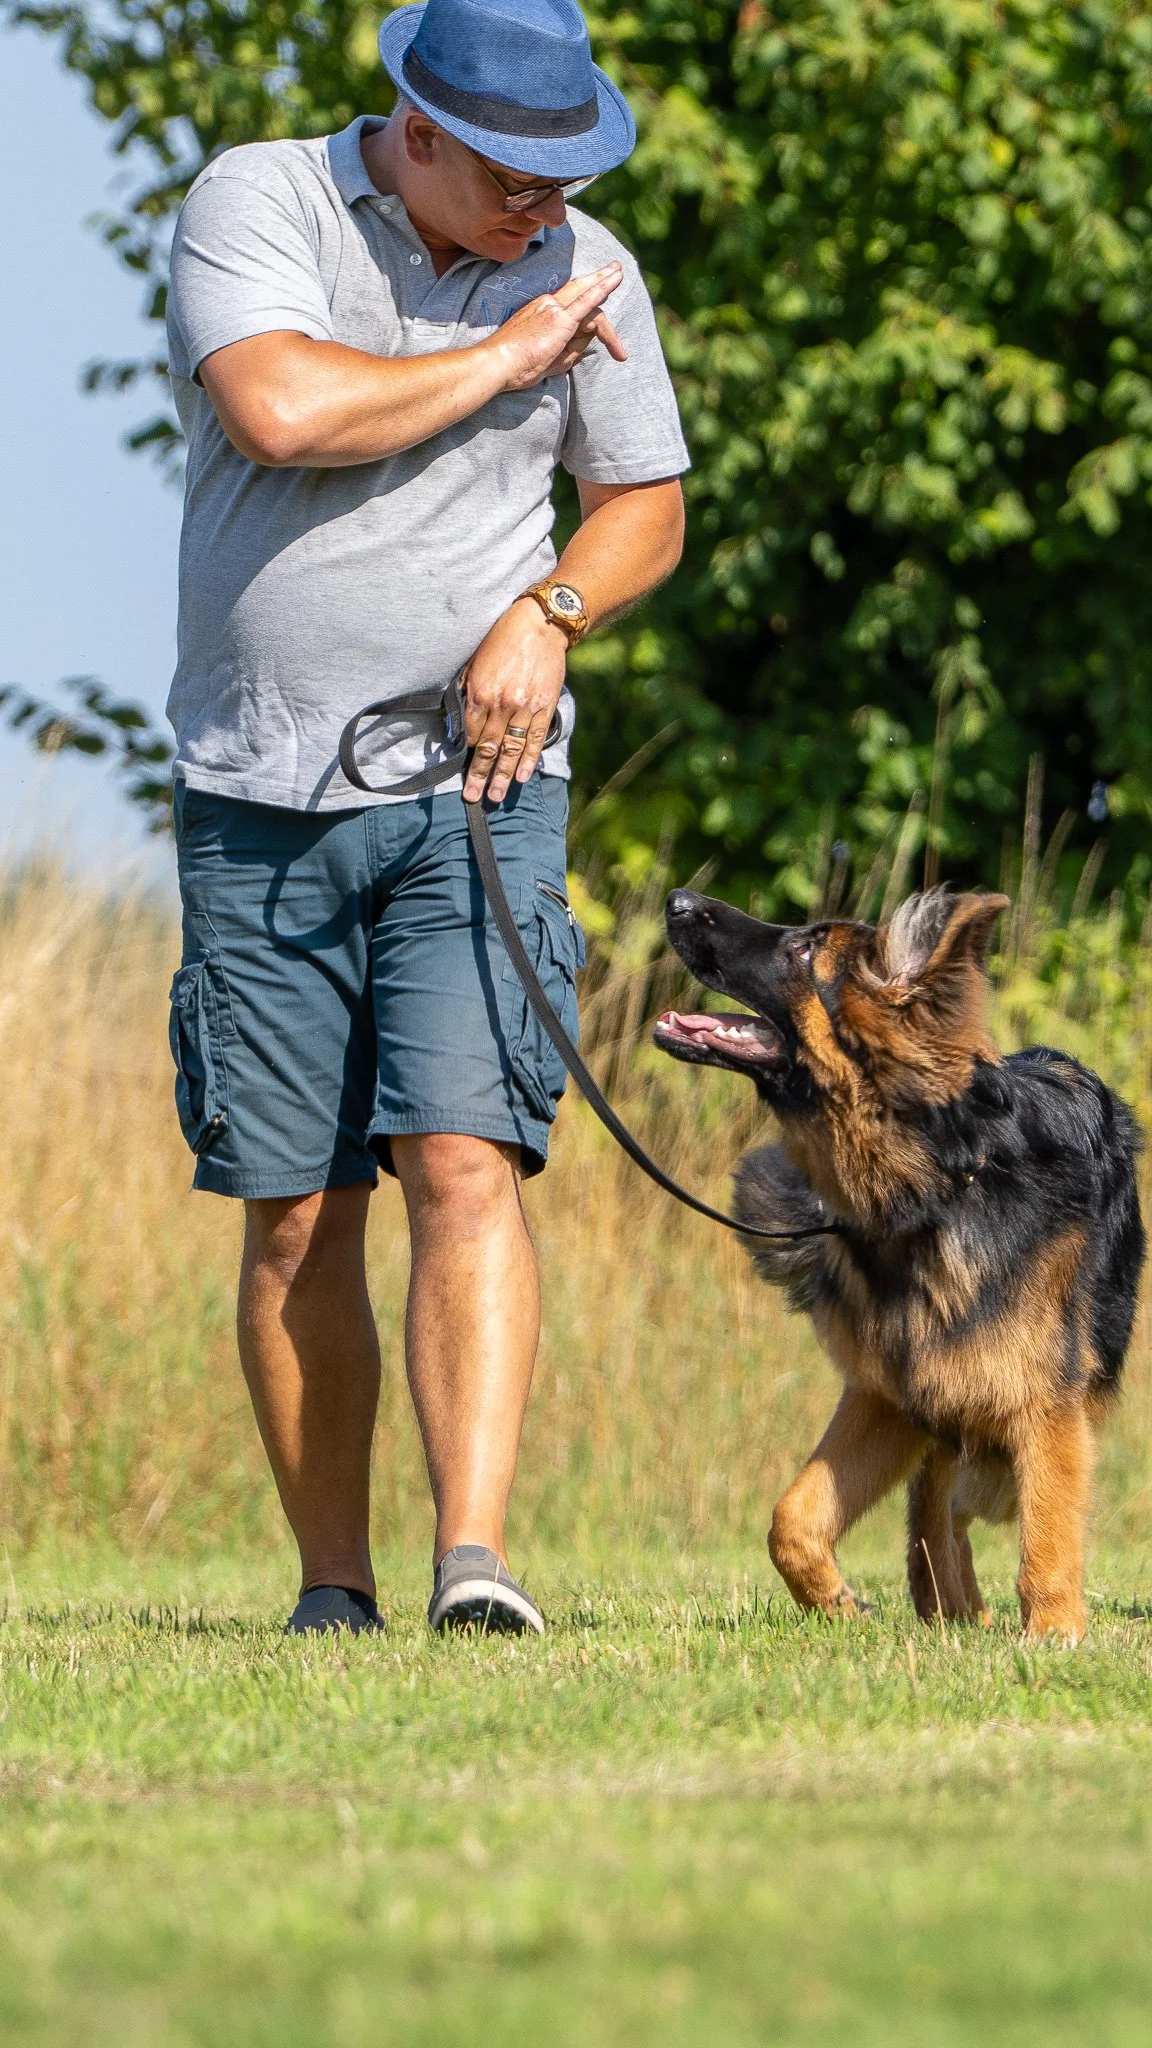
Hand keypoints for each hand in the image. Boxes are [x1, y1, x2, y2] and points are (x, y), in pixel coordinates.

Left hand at [461, 599, 568, 803]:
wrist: (539, 624)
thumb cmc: (501, 640)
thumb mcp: (475, 663)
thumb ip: (467, 692)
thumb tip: (459, 721)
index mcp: (481, 693)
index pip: (471, 734)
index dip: (467, 754)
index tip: (462, 771)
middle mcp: (502, 704)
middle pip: (489, 748)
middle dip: (479, 775)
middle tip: (473, 797)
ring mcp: (525, 708)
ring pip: (512, 749)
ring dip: (503, 775)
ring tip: (496, 796)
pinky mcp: (545, 706)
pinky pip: (535, 739)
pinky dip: (528, 760)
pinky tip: (522, 777)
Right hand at [491, 264, 627, 389]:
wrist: (497, 364)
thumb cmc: (516, 367)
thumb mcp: (548, 357)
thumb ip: (570, 347)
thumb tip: (590, 340)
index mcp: (540, 310)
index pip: (568, 301)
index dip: (585, 296)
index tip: (594, 291)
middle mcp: (548, 303)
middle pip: (581, 293)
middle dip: (600, 280)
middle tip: (616, 268)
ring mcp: (554, 309)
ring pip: (590, 306)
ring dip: (609, 332)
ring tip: (621, 346)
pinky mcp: (561, 319)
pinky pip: (588, 299)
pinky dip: (604, 287)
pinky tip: (617, 277)